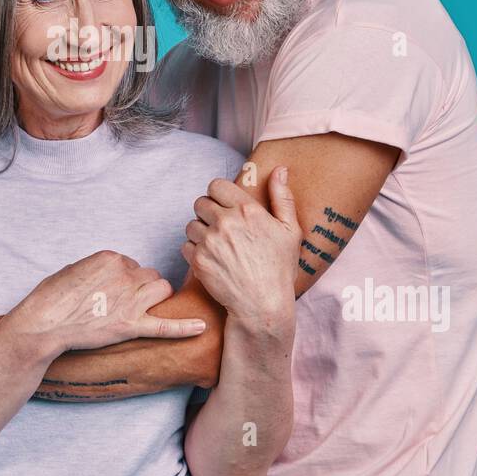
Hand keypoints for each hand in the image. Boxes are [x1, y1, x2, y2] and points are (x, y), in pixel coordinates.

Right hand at [8, 250, 208, 355]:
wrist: (44, 323)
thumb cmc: (52, 297)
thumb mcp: (75, 269)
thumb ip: (99, 269)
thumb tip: (110, 275)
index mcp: (111, 258)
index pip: (132, 263)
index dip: (125, 277)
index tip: (112, 289)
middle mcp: (125, 275)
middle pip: (150, 275)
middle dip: (142, 287)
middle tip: (125, 301)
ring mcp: (130, 301)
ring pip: (161, 290)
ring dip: (155, 297)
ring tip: (141, 308)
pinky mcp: (130, 326)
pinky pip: (164, 326)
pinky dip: (184, 328)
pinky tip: (202, 328)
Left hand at [182, 167, 299, 324]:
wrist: (262, 305)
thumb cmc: (279, 269)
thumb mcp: (290, 231)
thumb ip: (283, 197)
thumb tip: (280, 170)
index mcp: (247, 210)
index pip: (216, 185)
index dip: (218, 195)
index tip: (224, 206)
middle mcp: (226, 222)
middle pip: (200, 202)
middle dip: (207, 213)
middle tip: (219, 228)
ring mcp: (210, 241)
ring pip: (191, 224)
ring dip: (200, 233)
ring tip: (216, 246)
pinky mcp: (198, 260)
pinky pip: (186, 245)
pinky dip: (194, 252)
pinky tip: (211, 260)